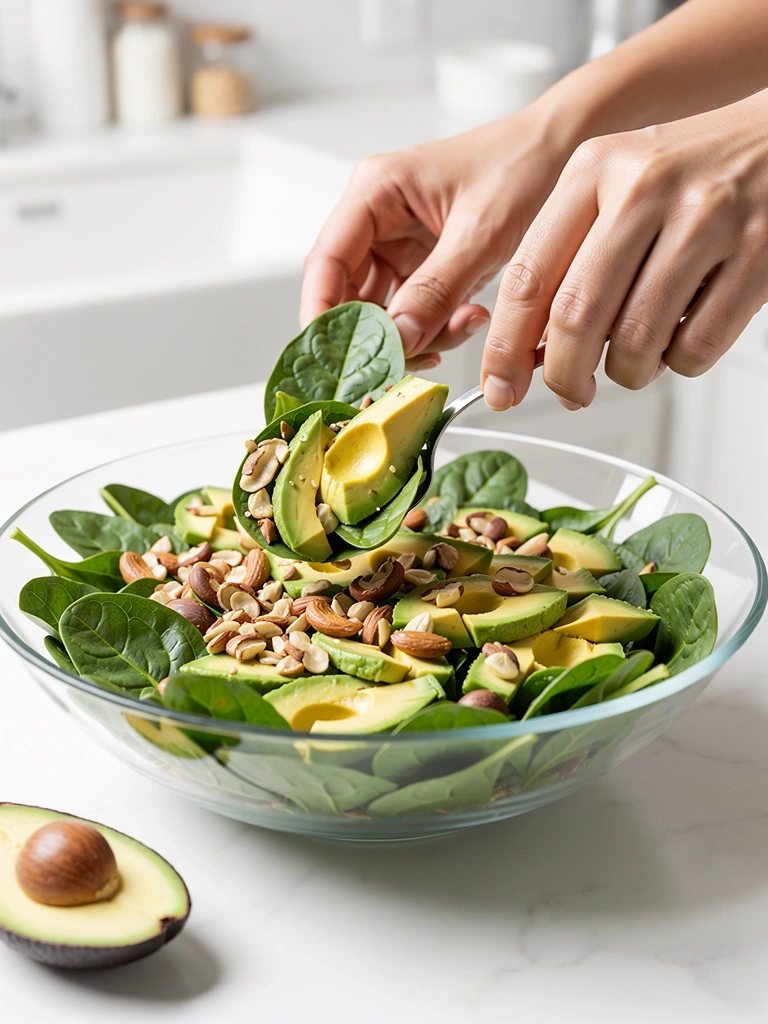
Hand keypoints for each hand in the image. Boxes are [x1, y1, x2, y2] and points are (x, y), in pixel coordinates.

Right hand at [301, 110, 570, 371]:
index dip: (322, 315)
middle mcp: (376, 218)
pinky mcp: (419, 267)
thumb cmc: (523, 166)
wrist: (561, 156)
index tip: (337, 359)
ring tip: (463, 326)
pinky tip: (465, 321)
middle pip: (347, 295)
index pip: (326, 263)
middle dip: (376, 334)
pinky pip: (410, 313)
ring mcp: (396, 245)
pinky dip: (432, 328)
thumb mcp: (480, 233)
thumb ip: (435, 290)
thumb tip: (397, 339)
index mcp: (376, 191)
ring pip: (380, 312)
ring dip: (412, 335)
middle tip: (409, 360)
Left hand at [481, 92, 767, 409]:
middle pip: (576, 315)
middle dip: (565, 374)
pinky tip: (683, 338)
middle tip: (571, 392)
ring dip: (629, 373)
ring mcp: (706, 218)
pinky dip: (681, 363)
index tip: (501, 387)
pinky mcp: (760, 252)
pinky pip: (697, 346)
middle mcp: (645, 186)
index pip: (528, 277)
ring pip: (637, 341)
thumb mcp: (614, 188)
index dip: (506, 347)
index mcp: (594, 169)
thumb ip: (567, 258)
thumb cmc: (690, 175)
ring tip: (637, 359)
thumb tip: (527, 352)